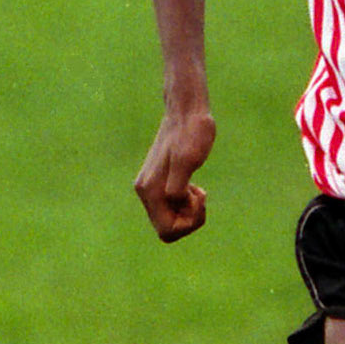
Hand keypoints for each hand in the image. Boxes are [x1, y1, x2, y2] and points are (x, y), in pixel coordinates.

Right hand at [134, 108, 215, 241]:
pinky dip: (186, 203)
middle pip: (168, 229)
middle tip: (199, 194)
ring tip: (197, 189)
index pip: (167, 231)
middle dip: (189, 219)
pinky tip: (193, 187)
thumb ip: (177, 186)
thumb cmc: (192, 133)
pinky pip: (172, 208)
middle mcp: (145, 191)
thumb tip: (172, 202)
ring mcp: (150, 187)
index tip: (197, 198)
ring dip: (189, 211)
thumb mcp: (188, 160)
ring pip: (170, 219)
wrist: (186, 111)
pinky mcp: (158, 182)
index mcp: (150, 191)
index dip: (188, 223)